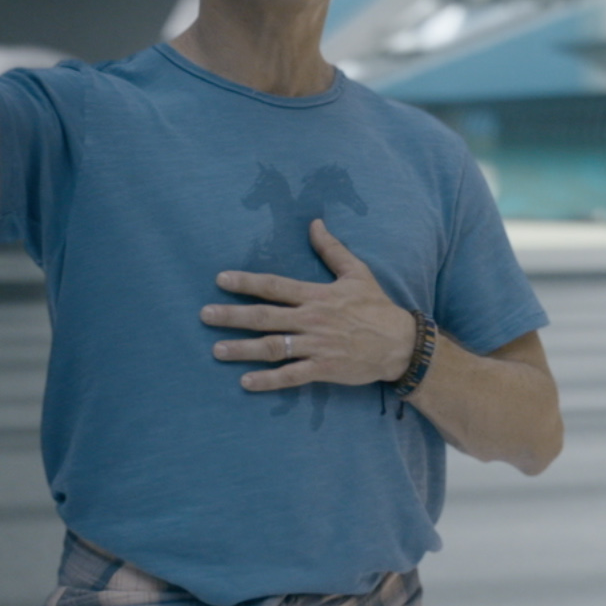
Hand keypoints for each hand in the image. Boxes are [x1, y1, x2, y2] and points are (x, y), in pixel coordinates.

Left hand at [202, 219, 416, 390]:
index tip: (221, 279)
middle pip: (265, 317)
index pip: (275, 286)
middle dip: (232, 316)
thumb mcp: (357, 272)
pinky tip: (246, 382)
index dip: (246, 282)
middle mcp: (312, 319)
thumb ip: (332, 249)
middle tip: (205, 315)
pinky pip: (291, 375)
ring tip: (217, 350)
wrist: (400, 343)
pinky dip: (268, 380)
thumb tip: (314, 223)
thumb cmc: (376, 306)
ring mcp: (317, 346)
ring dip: (243, 349)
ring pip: (273, 346)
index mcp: (317, 295)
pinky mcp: (324, 369)